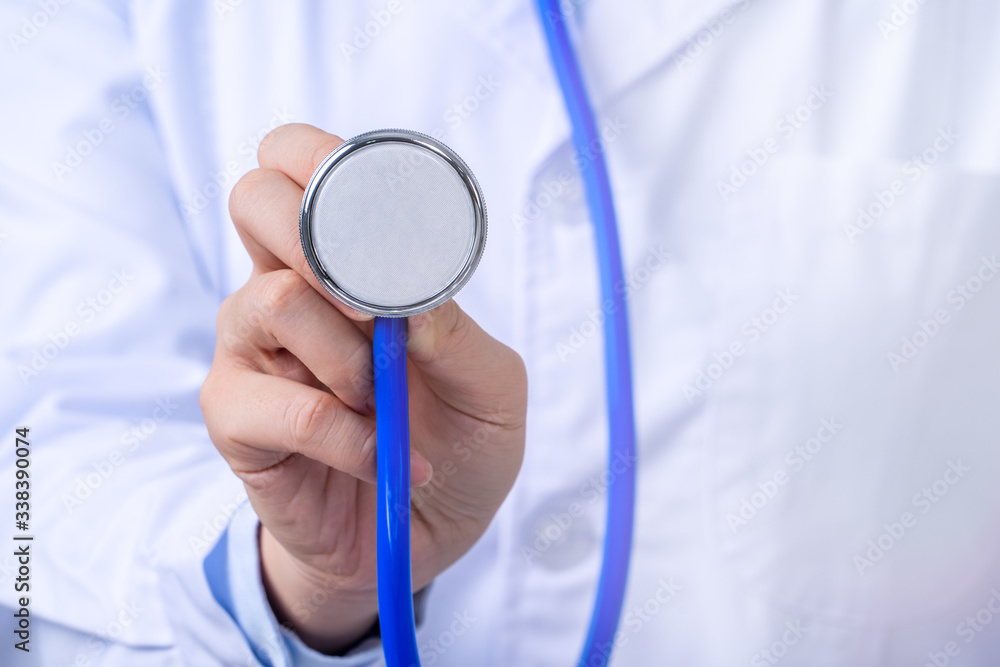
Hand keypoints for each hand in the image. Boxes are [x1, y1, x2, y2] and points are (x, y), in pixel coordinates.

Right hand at [200, 123, 526, 653]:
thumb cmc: (457, 443)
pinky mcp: (236, 418)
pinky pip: (287, 407)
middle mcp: (284, 289)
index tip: (376, 199)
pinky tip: (382, 457)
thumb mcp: (491, 389)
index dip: (322, 156)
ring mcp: (252, 351)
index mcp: (342, 264)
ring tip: (385, 402)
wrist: (423, 532)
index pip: (298, 165)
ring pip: (275, 300)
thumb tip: (411, 293)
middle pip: (256, 199)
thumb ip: (457, 333)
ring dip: (352, 357)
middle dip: (323, 236)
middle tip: (379, 307)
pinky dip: (349, 437)